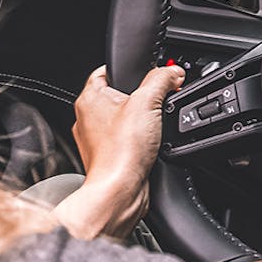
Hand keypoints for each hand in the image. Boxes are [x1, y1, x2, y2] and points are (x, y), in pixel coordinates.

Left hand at [53, 64, 183, 237]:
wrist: (120, 191)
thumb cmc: (122, 151)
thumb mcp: (148, 102)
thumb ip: (162, 79)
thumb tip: (173, 72)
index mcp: (89, 99)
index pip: (106, 71)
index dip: (130, 70)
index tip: (149, 74)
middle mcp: (88, 118)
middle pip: (120, 96)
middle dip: (141, 98)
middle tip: (157, 103)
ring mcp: (97, 140)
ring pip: (124, 119)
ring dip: (142, 121)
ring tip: (153, 127)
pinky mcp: (110, 156)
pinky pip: (127, 140)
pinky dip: (140, 141)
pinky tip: (150, 145)